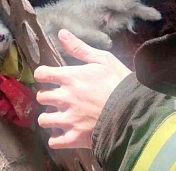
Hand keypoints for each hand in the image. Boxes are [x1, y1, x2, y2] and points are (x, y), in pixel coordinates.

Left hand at [34, 29, 131, 148]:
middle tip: (59, 98)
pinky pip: (54, 141)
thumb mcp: (103, 59)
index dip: (44, 75)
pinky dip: (56, 138)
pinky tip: (64, 132)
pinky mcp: (75, 137)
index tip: (50, 78)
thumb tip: (61, 33)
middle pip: (41, 97)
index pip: (41, 74)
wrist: (134, 109)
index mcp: (70, 77)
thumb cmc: (120, 82)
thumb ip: (79, 48)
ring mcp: (69, 119)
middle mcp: (65, 98)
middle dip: (48, 96)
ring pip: (44, 120)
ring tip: (61, 116)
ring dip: (50, 117)